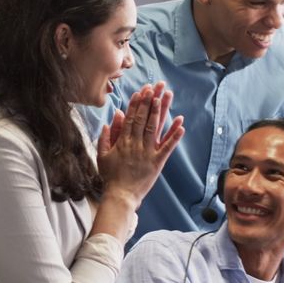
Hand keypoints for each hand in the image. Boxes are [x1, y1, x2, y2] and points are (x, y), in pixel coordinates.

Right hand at [97, 83, 184, 209]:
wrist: (120, 195)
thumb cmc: (110, 176)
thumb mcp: (102, 154)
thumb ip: (107, 135)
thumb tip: (114, 116)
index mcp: (123, 141)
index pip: (130, 117)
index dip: (137, 103)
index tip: (142, 90)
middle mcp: (135, 144)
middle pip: (143, 118)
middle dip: (149, 101)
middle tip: (155, 86)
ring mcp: (147, 153)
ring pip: (154, 128)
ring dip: (160, 111)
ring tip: (165, 96)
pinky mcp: (157, 162)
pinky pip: (167, 147)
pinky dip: (174, 135)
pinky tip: (181, 123)